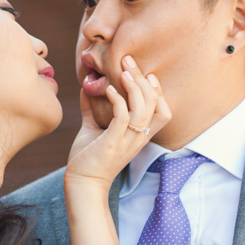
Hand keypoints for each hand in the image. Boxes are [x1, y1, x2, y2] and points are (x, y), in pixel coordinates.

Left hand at [65, 56, 170, 194]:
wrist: (81, 184)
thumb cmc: (88, 158)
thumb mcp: (93, 128)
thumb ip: (92, 109)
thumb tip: (86, 88)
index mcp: (139, 135)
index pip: (163, 111)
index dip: (158, 91)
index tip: (147, 73)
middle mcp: (138, 138)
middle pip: (154, 103)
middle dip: (143, 79)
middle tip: (129, 60)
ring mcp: (127, 141)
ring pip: (143, 109)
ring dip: (134, 87)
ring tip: (123, 71)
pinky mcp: (113, 143)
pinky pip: (123, 118)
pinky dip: (118, 101)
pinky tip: (109, 90)